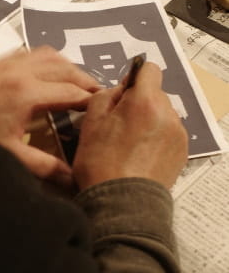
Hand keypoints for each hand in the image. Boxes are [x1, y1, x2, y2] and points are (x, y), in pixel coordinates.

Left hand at [0, 47, 99, 183]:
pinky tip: (48, 73)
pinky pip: (30, 53)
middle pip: (66, 69)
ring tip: (77, 83)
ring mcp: (8, 63)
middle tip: (97, 95)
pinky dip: (46, 60)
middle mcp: (20, 72)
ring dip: (68, 67)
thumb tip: (72, 178)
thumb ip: (44, 166)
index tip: (104, 106)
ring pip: (49, 55)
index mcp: (27, 94)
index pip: (71, 93)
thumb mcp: (10, 155)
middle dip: (85, 81)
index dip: (91, 100)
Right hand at [73, 62, 187, 190]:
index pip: (149, 69)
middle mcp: (168, 112)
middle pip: (155, 93)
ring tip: (129, 143)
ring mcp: (178, 133)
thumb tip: (121, 89)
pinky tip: (140, 154)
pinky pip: (168, 133)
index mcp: (144, 101)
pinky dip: (156, 138)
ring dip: (148, 120)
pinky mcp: (182, 151)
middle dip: (139, 102)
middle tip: (118, 124)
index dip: (134, 77)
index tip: (122, 94)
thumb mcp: (90, 122)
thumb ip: (106, 95)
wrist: (122, 203)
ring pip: (162, 114)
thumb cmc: (100, 162)